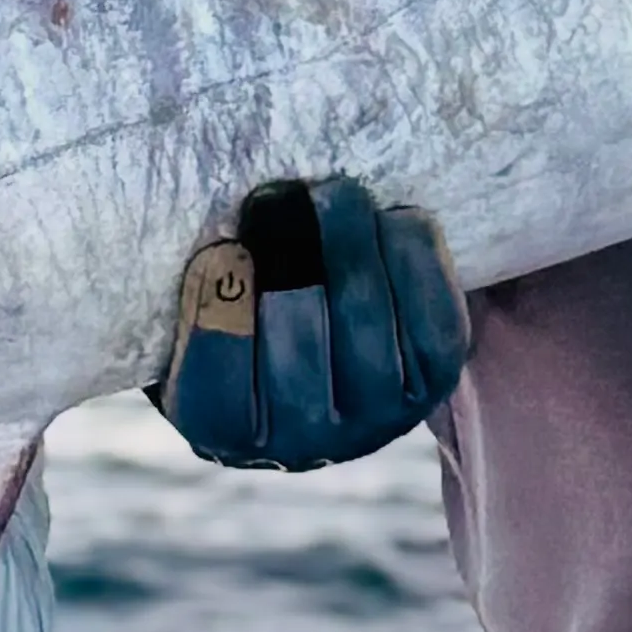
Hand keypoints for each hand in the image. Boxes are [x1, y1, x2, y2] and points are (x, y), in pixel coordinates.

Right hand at [153, 177, 468, 473]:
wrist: (333, 353)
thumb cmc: (247, 314)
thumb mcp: (200, 307)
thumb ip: (203, 279)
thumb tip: (232, 224)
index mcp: (222, 427)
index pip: (216, 365)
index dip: (218, 297)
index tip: (221, 242)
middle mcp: (301, 438)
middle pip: (295, 330)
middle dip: (289, 247)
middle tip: (284, 193)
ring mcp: (373, 417)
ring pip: (363, 318)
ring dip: (350, 240)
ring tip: (335, 193)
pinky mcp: (432, 385)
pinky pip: (429, 317)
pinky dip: (412, 257)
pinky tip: (394, 219)